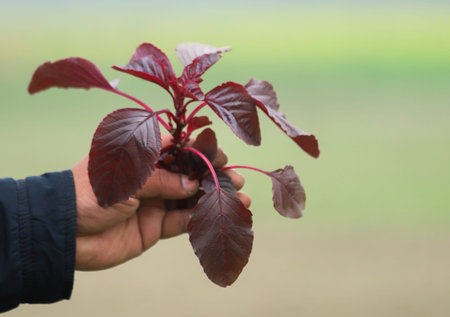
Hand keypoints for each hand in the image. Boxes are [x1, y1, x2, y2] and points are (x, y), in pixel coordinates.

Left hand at [72, 135, 250, 270]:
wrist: (65, 234)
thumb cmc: (88, 193)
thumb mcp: (127, 178)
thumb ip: (163, 180)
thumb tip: (195, 183)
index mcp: (140, 155)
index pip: (177, 147)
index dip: (200, 150)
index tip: (220, 155)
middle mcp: (151, 177)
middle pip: (189, 172)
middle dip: (213, 174)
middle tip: (235, 177)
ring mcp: (155, 202)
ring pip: (191, 197)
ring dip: (214, 198)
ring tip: (239, 197)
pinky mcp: (155, 227)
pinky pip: (182, 221)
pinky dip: (200, 218)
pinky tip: (220, 215)